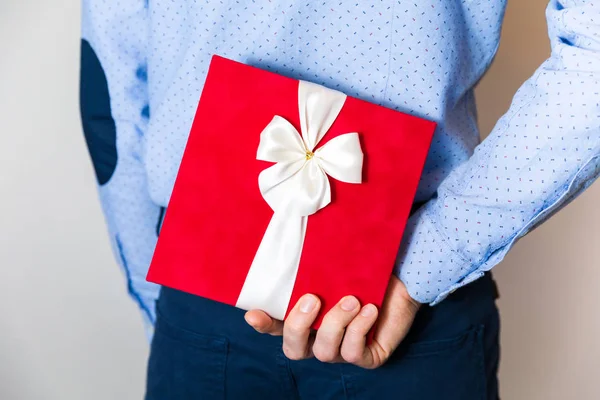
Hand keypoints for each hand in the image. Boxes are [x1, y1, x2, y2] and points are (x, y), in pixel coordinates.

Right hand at [244, 275, 420, 368]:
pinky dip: (359, 330)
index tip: (253, 313)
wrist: (404, 277)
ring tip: (352, 300)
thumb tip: (297, 221)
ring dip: (335, 324)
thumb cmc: (365, 268)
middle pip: (293, 349)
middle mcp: (319, 337)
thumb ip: (314, 258)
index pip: (276, 327)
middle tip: (313, 299)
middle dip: (298, 325)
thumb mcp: (337, 263)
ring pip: (324, 352)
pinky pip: (353, 353)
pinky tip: (370, 310)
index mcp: (306, 318)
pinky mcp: (366, 355)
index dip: (263, 325)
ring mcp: (342, 349)